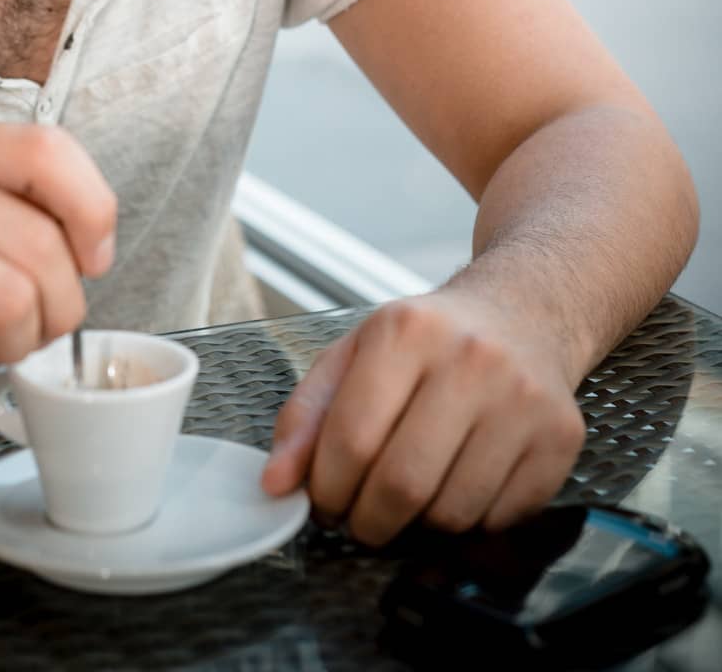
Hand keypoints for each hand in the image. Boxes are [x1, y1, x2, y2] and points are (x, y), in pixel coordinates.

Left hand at [260, 290, 585, 545]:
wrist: (522, 313)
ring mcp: (523, 399)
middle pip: (402, 484)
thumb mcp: (355, 354)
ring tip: (412, 493)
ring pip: (452, 512)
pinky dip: (470, 522)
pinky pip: (499, 519)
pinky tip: (460, 482)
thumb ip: (306, 416)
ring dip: (419, 524)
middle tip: (363, 516)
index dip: (329, 489)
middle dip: (369, 520)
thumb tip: (276, 483)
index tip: (325, 500)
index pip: (352, 439)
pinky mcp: (560, 438)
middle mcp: (472, 359)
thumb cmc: (428, 342)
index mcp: (406, 331)